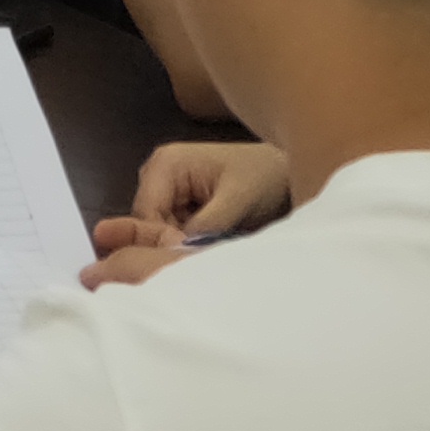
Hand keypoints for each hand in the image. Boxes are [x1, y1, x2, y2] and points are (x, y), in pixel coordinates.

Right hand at [80, 136, 287, 285]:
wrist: (284, 173)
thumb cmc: (263, 178)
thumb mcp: (237, 200)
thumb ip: (207, 224)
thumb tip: (178, 250)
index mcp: (166, 164)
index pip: (145, 214)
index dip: (160, 242)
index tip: (188, 264)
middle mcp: (158, 173)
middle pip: (147, 223)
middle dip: (169, 245)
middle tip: (198, 266)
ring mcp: (168, 189)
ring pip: (158, 230)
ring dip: (179, 246)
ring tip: (208, 260)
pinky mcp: (180, 204)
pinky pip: (172, 231)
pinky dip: (188, 244)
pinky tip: (208, 252)